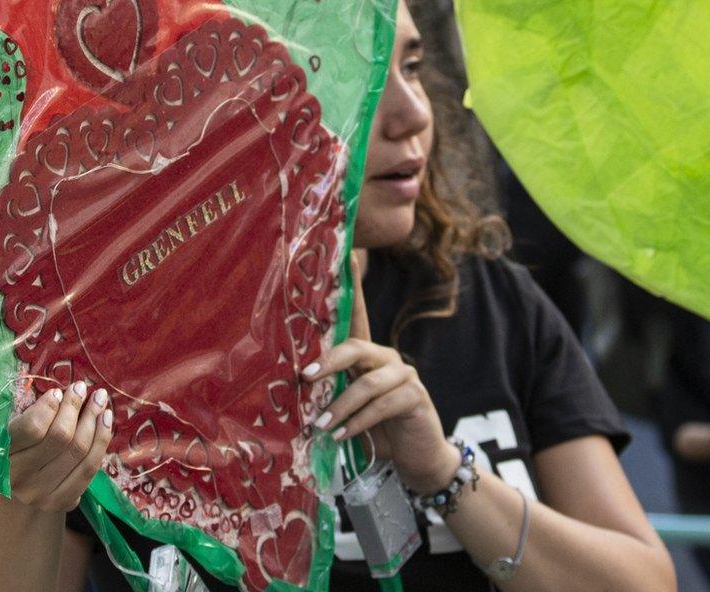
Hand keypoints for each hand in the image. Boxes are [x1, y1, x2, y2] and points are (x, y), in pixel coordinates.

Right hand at [4, 381, 113, 512]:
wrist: (20, 488)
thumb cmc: (18, 447)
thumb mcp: (14, 429)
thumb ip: (33, 413)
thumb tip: (66, 394)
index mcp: (0, 454)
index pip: (32, 429)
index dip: (50, 407)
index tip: (58, 393)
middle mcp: (18, 478)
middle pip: (60, 437)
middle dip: (75, 407)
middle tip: (82, 388)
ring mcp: (40, 494)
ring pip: (78, 451)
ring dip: (93, 420)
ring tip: (99, 400)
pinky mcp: (62, 502)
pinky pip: (90, 468)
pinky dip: (101, 440)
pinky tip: (105, 420)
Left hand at [301, 251, 459, 492]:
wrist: (416, 455)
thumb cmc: (375, 429)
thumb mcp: (349, 407)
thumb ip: (331, 392)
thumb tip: (293, 389)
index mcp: (368, 354)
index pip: (358, 314)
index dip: (353, 284)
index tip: (346, 255)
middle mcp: (387, 358)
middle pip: (356, 347)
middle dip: (328, 362)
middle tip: (305, 378)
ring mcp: (404, 376)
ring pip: (367, 383)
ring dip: (340, 406)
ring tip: (320, 426)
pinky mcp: (415, 397)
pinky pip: (383, 406)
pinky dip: (359, 422)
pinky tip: (342, 435)